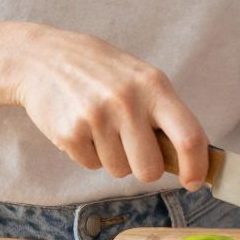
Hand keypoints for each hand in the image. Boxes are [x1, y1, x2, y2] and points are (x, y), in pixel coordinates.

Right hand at [7, 23, 210, 186]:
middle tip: (134, 148)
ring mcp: (96, 118)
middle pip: (150, 169)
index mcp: (154, 86)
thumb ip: (164, 113)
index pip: (188, 136)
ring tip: (102, 126)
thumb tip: (189, 159)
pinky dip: (89, 154)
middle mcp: (127, 101)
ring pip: (119, 171)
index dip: (196, 166)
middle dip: (145, 168)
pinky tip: (82, 126)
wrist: (44, 58)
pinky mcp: (69, 134)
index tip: (194, 182)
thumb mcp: (141, 78)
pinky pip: (91, 165)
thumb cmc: (102, 71)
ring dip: (114, 157)